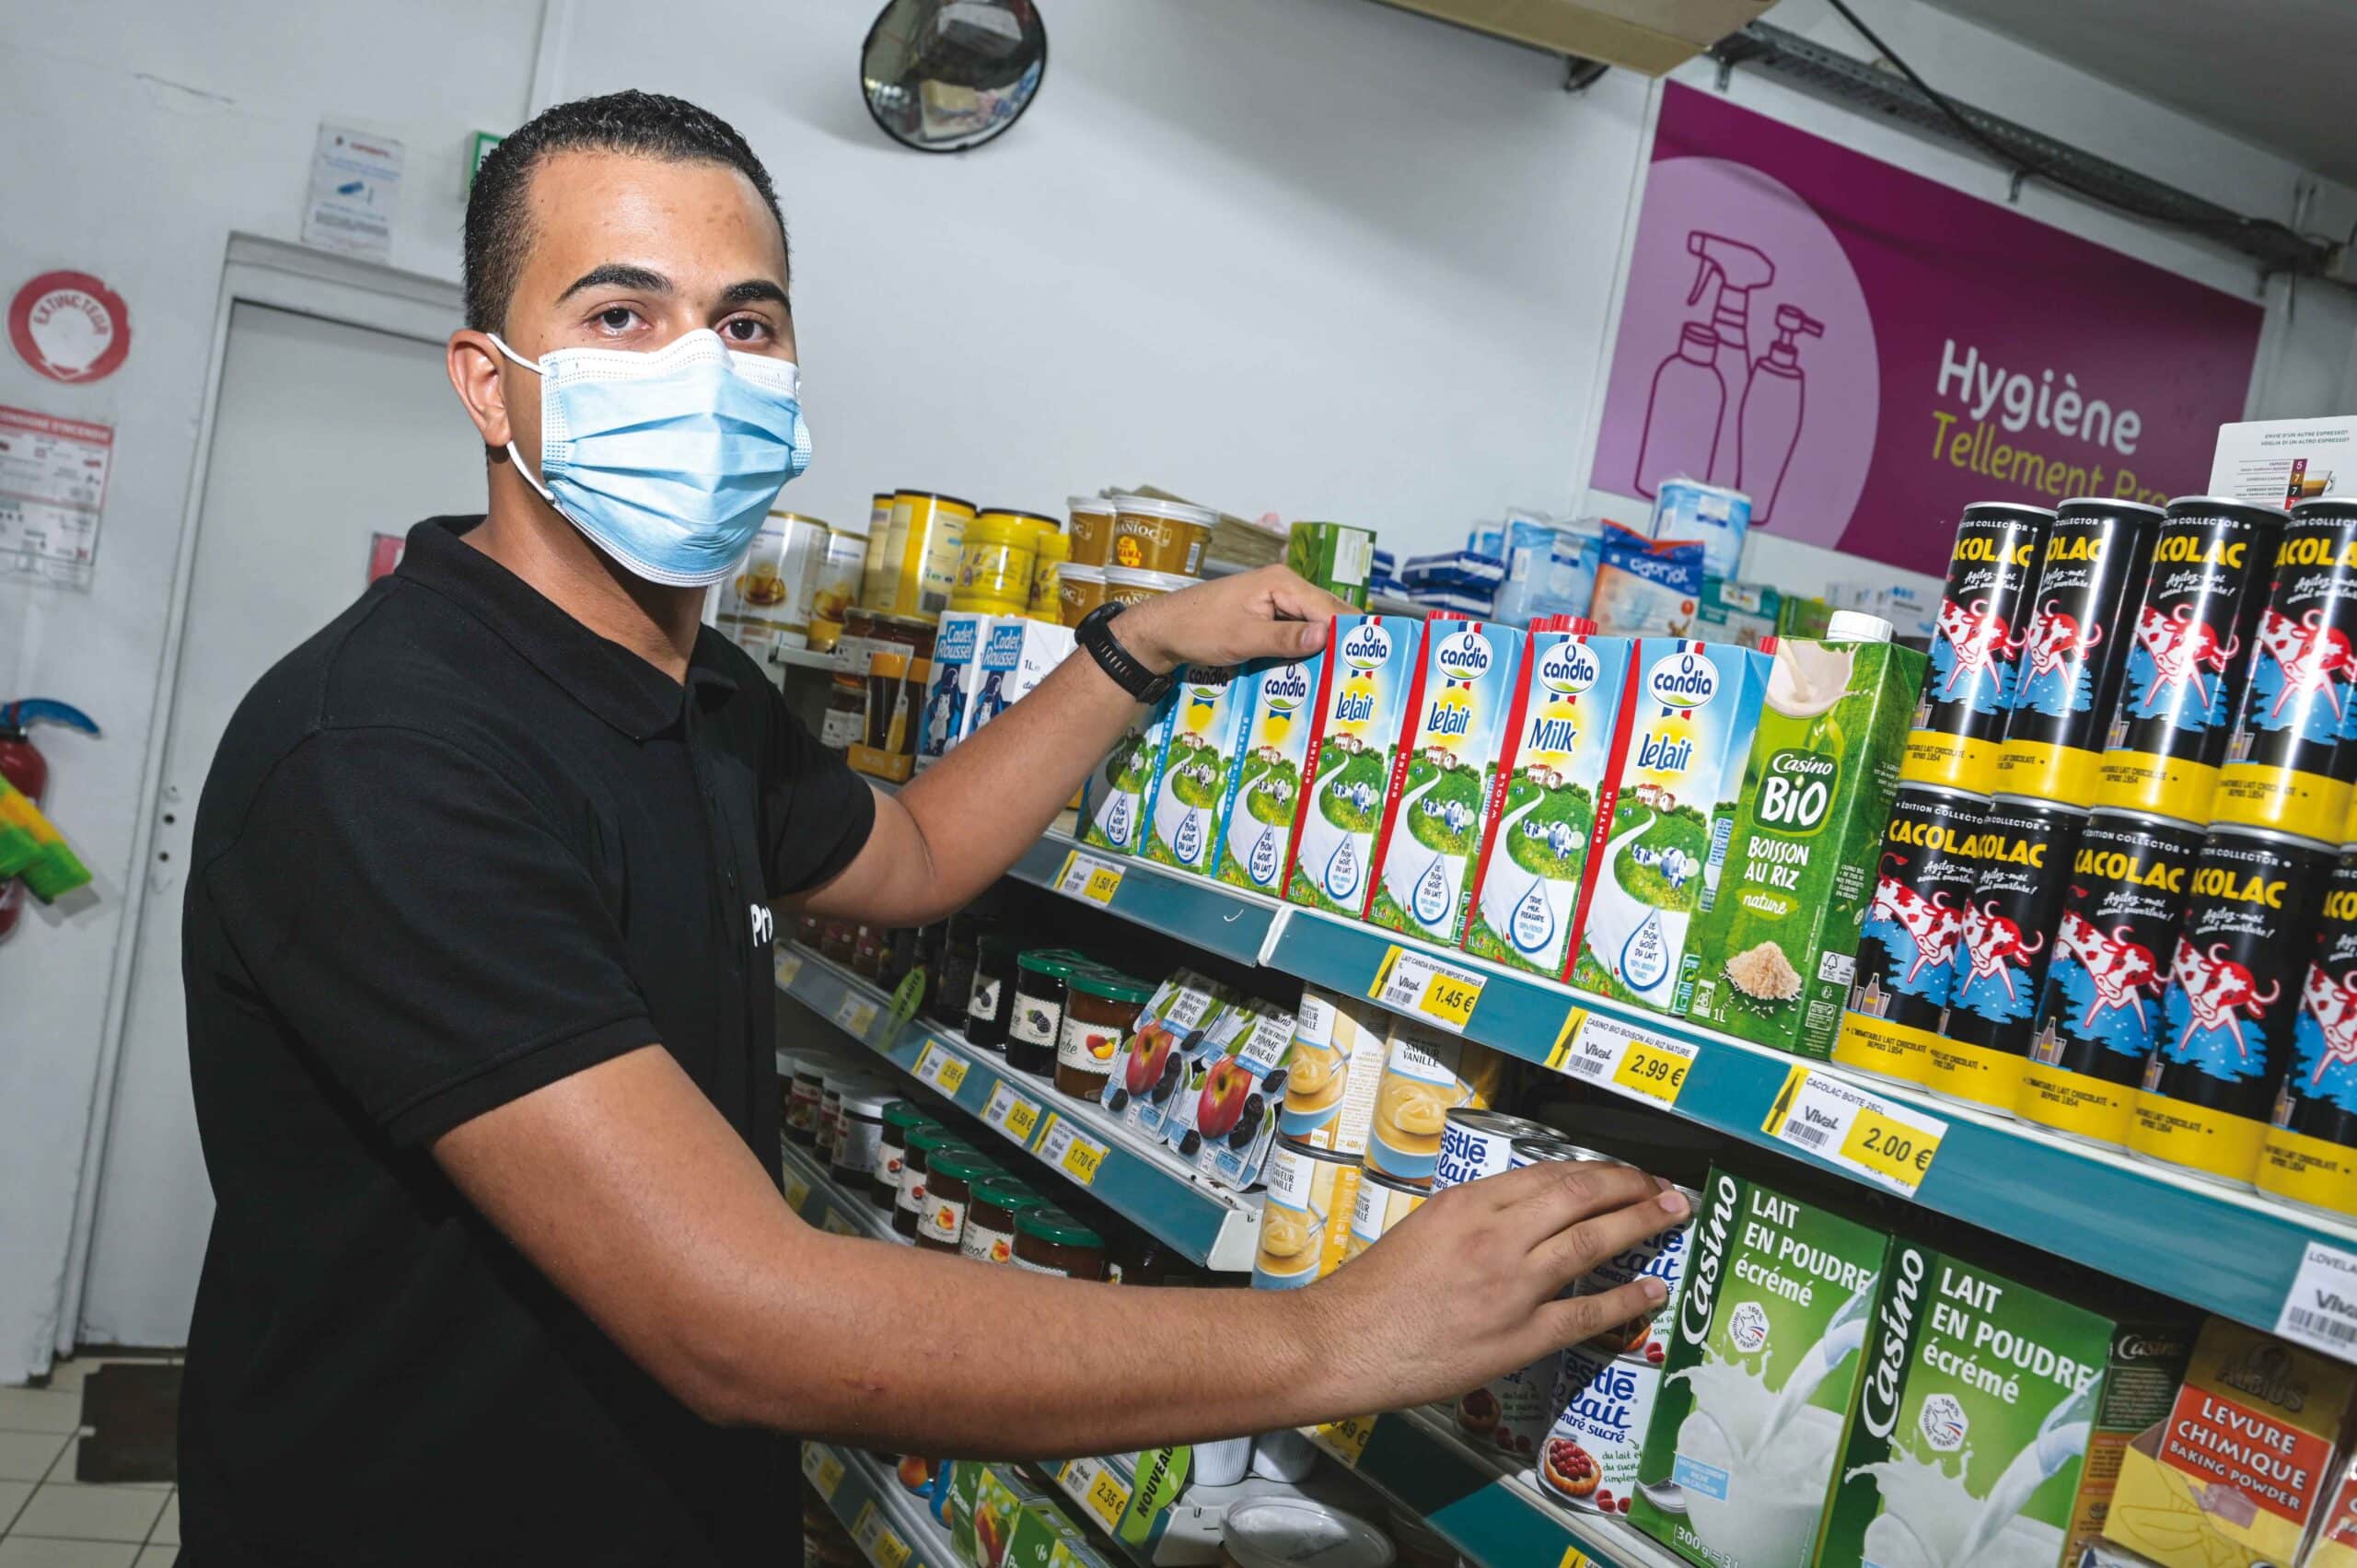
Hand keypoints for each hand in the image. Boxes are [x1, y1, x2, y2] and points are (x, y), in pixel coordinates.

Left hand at [1114, 565, 1351, 673]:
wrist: (1162, 631)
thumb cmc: (1199, 629)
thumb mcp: (1243, 637)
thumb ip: (1286, 638)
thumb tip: (1326, 637)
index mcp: (1282, 582)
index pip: (1328, 608)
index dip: (1351, 633)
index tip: (1373, 658)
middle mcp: (1284, 586)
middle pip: (1326, 614)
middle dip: (1344, 640)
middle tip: (1367, 671)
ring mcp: (1275, 601)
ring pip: (1313, 625)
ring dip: (1327, 648)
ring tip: (1349, 675)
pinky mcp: (1266, 617)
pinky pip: (1296, 632)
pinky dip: (1307, 649)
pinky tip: (1318, 670)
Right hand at [1305, 1160, 1688, 1413]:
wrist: (1346, 1341)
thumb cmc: (1372, 1291)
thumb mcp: (1421, 1227)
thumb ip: (1472, 1217)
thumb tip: (1520, 1217)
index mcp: (1467, 1203)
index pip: (1548, 1174)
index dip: (1594, 1170)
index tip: (1618, 1172)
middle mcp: (1495, 1235)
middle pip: (1580, 1197)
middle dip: (1630, 1187)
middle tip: (1662, 1187)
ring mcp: (1511, 1286)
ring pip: (1591, 1243)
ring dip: (1639, 1225)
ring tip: (1671, 1216)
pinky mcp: (1518, 1335)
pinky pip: (1585, 1312)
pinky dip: (1625, 1299)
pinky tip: (1651, 1289)